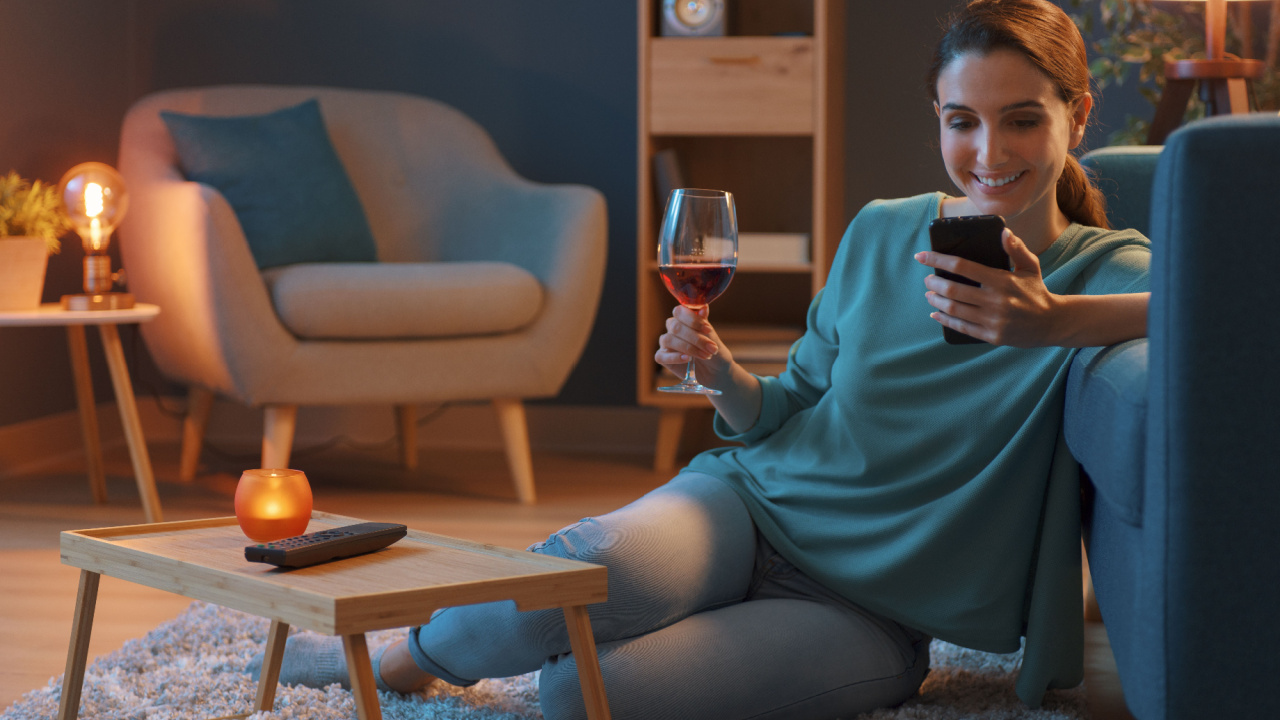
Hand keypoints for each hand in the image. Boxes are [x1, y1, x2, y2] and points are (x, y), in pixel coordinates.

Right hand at [655, 305, 736, 387]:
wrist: (716, 371)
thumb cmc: (714, 351)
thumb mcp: (713, 338)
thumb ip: (705, 323)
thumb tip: (703, 307)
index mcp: (684, 319)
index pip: (680, 312)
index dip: (693, 320)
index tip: (708, 329)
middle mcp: (673, 329)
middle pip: (675, 327)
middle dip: (695, 338)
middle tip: (711, 348)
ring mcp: (667, 343)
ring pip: (668, 340)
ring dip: (688, 348)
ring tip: (705, 356)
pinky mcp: (663, 358)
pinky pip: (661, 356)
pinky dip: (675, 357)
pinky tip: (687, 359)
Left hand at [914, 228, 1060, 346]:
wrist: (1051, 323)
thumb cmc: (1036, 291)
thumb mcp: (1030, 266)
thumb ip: (1016, 249)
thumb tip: (1003, 231)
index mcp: (1002, 280)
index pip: (963, 267)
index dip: (938, 260)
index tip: (922, 257)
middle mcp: (996, 301)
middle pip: (954, 290)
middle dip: (934, 284)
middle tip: (927, 280)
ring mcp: (993, 320)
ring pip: (955, 310)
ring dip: (936, 301)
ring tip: (929, 295)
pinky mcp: (991, 336)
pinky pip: (962, 328)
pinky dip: (945, 320)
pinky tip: (935, 313)